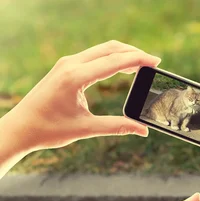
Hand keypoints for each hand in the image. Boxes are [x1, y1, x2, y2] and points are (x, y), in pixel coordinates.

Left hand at [3, 40, 159, 153]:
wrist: (20, 128)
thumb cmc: (49, 129)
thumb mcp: (86, 129)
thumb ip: (117, 127)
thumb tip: (143, 130)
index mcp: (75, 77)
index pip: (114, 61)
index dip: (138, 60)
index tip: (156, 61)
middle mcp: (70, 64)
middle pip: (110, 49)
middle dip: (134, 53)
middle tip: (154, 61)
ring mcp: (66, 64)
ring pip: (102, 50)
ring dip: (123, 54)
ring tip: (142, 65)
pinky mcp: (65, 67)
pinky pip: (93, 56)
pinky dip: (111, 58)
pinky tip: (122, 67)